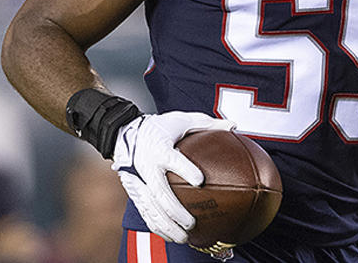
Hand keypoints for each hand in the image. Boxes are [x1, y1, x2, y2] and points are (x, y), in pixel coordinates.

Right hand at [111, 111, 235, 242]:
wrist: (124, 133)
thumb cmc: (158, 127)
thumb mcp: (181, 120)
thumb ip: (206, 124)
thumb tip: (233, 125)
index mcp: (159, 148)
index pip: (171, 159)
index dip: (184, 169)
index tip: (200, 180)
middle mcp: (146, 166)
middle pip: (159, 192)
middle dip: (174, 210)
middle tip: (191, 222)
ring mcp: (139, 181)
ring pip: (151, 207)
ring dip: (166, 225)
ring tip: (184, 237)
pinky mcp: (135, 191)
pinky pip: (146, 212)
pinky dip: (158, 226)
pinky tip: (172, 236)